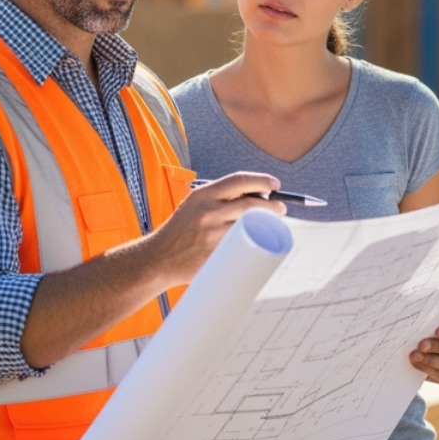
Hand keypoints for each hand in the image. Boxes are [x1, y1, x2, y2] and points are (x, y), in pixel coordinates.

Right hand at [145, 172, 285, 288]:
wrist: (157, 259)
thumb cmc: (180, 232)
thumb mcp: (194, 205)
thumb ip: (218, 199)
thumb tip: (255, 195)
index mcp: (203, 194)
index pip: (239, 180)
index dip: (262, 180)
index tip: (276, 184)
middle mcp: (208, 210)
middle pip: (252, 203)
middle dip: (273, 206)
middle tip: (281, 209)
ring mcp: (212, 232)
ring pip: (251, 224)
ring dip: (268, 224)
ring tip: (273, 225)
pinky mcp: (215, 252)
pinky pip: (242, 244)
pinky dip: (255, 241)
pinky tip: (260, 241)